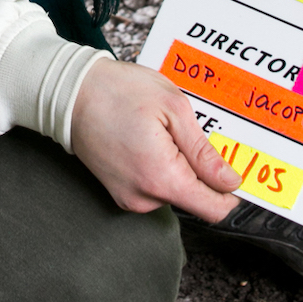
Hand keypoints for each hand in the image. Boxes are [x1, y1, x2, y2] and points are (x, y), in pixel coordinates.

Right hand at [70, 59, 240, 220]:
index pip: (214, 209)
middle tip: (186, 131)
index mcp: (162, 178)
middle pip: (195, 198)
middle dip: (201, 169)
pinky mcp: (120, 191)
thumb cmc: (118, 92)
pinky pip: (154, 186)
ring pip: (174, 190)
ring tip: (161, 129)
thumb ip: (203, 151)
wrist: (69, 93)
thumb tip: (230, 181)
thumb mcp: (173, 109)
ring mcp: (129, 197)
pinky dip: (160, 166)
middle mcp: (144, 197)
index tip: (233, 166)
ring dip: (179, 165)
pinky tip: (148, 137)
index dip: (231, 190)